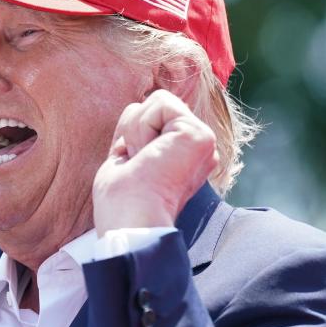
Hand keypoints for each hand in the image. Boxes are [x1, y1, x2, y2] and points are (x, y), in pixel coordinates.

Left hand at [93, 90, 218, 233]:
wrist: (131, 226)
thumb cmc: (122, 205)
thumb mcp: (125, 160)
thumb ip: (136, 136)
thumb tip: (136, 108)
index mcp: (183, 157)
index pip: (150, 118)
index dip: (129, 137)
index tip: (133, 168)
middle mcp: (198, 149)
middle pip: (153, 106)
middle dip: (133, 131)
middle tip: (138, 166)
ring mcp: (203, 141)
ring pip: (157, 101)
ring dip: (136, 131)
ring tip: (145, 162)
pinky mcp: (201, 135)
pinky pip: (161, 102)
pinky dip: (142, 128)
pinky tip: (150, 156)